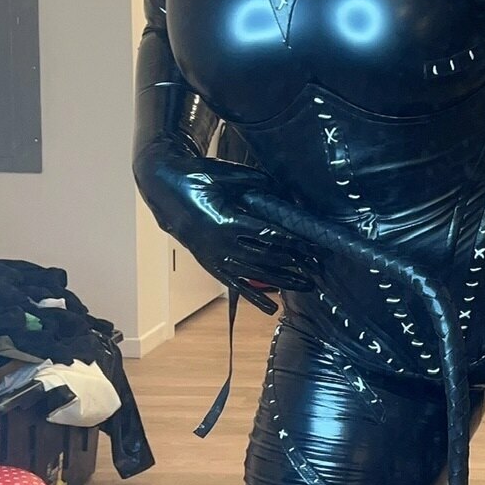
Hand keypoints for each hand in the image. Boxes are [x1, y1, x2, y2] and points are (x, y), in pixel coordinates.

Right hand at [155, 159, 322, 311]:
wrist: (164, 189)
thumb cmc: (199, 178)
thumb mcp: (226, 176)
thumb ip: (256, 184)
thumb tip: (286, 191)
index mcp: (225, 222)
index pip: (268, 235)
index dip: (293, 241)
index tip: (315, 245)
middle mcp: (221, 245)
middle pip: (266, 258)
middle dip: (295, 262)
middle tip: (319, 265)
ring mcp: (215, 258)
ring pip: (255, 274)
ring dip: (283, 281)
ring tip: (308, 285)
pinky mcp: (211, 265)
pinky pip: (235, 285)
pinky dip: (254, 298)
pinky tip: (272, 309)